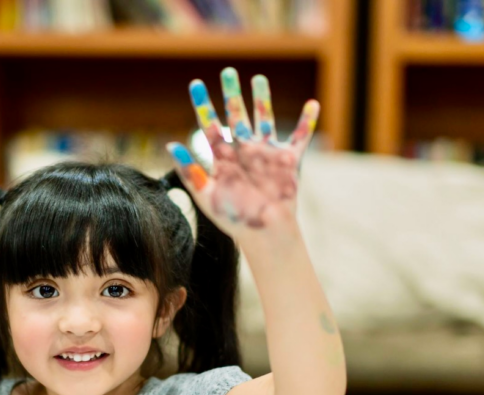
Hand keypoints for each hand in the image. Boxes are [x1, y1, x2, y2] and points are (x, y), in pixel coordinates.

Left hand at [166, 67, 318, 243]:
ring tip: (258, 78)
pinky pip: (299, 137)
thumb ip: (190, 171)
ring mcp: (266, 154)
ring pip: (264, 119)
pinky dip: (307, 121)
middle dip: (231, 93)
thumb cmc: (234, 219)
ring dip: (262, 99)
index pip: (210, 126)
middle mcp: (244, 152)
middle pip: (236, 115)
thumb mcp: (207, 196)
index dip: (203, 105)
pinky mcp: (288, 162)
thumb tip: (170, 145)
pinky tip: (313, 104)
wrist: (265, 234)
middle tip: (227, 71)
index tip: (196, 84)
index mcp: (223, 159)